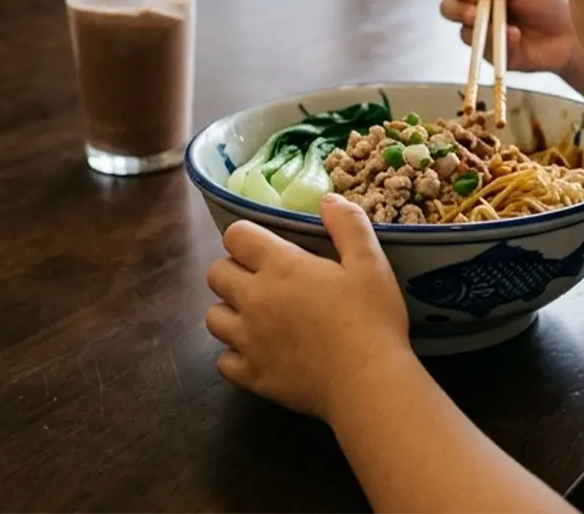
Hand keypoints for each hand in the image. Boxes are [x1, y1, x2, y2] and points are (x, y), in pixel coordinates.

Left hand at [205, 193, 409, 419]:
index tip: (265, 245)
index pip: (235, 236)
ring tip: (256, 315)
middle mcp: (254, 299)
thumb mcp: (370, 262)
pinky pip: (223, 361)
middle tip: (262, 279)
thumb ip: (348, 225)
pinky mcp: (251, 376)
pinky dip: (235, 354)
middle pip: (215, 274)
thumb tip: (327, 199)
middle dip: (233, 270)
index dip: (246, 236)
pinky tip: (259, 351)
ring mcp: (248, 341)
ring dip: (230, 310)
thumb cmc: (371, 318)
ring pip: (212, 317)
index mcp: (280, 266)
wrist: (368, 383)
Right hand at [441, 0, 579, 74]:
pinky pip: (481, 49)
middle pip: (449, 7)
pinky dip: (498, 40)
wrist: (570, 37)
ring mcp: (485, 33)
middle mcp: (482, 10)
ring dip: (478, 26)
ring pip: (461, 30)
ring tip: (500, 25)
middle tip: (476, 9)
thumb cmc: (551, 5)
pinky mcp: (492, 54)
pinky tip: (517, 37)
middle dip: (458, 8)